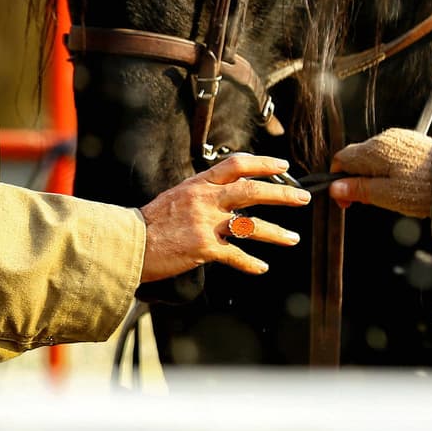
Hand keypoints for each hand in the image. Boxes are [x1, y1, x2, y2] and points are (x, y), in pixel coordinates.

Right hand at [139, 154, 309, 281]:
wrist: (129, 243)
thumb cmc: (151, 222)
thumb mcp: (177, 196)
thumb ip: (203, 192)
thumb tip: (226, 193)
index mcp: (199, 183)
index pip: (237, 165)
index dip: (263, 163)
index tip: (283, 164)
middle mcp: (205, 200)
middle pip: (253, 191)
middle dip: (282, 194)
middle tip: (302, 198)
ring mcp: (206, 224)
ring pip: (251, 226)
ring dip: (276, 233)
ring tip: (293, 238)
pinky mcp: (204, 249)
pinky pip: (235, 255)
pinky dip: (250, 263)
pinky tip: (261, 267)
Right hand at [328, 128, 431, 217]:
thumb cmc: (424, 188)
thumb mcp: (385, 195)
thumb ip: (358, 190)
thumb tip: (335, 188)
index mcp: (373, 150)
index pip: (341, 160)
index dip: (339, 181)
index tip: (346, 200)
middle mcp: (384, 139)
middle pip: (357, 158)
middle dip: (357, 180)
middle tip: (368, 201)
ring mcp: (399, 138)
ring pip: (374, 157)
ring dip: (373, 175)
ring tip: (388, 195)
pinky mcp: (412, 142)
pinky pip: (391, 154)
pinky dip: (389, 169)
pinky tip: (401, 183)